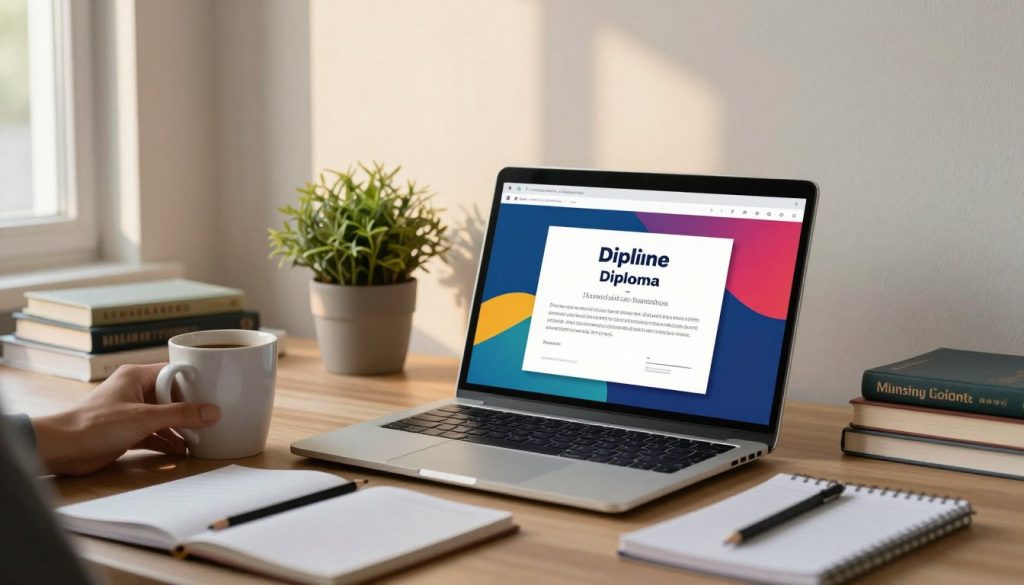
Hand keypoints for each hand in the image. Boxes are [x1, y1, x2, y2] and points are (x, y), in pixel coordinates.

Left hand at [32, 364, 220, 475]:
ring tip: (200, 438)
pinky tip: (181, 450)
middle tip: (211, 418)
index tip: (215, 393)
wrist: (61, 449)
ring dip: (180, 428)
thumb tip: (212, 412)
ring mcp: (130, 412)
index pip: (173, 372)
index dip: (194, 383)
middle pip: (171, 396)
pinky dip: (166, 441)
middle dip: (190, 409)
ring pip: (163, 416)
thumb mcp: (144, 418)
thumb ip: (180, 415)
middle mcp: (134, 391)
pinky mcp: (126, 431)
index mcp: (136, 376)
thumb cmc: (95, 425)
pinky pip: (154, 433)